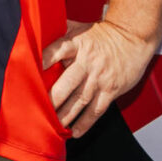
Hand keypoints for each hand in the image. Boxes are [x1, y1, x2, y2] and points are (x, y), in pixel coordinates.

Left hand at [43, 17, 157, 138]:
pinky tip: (75, 132)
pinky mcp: (111, 89)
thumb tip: (35, 29)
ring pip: (81, 99)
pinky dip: (86, 122)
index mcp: (76, 44)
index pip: (56, 51)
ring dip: (66, 115)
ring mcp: (99, 77)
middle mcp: (87, 62)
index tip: (28, 73)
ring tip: (53, 126)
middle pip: (68, 82)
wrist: (133, 38)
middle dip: (53, 98)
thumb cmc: (102, 34)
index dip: (42, 62)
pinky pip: (97, 109)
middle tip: (38, 110)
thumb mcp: (80, 28)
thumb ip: (59, 31)